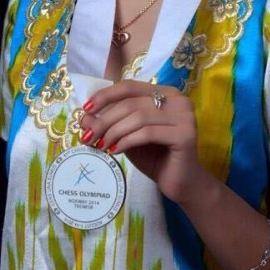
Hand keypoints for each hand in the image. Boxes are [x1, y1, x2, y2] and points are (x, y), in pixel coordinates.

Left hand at [79, 79, 199, 201]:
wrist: (180, 183)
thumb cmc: (154, 157)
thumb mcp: (127, 136)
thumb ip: (110, 123)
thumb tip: (84, 116)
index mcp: (165, 93)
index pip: (130, 86)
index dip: (105, 96)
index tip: (86, 109)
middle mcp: (178, 99)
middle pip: (132, 103)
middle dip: (105, 119)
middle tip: (89, 136)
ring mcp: (184, 116)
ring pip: (139, 117)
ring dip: (114, 132)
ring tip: (102, 145)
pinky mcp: (186, 134)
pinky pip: (148, 133)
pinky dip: (127, 141)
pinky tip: (116, 151)